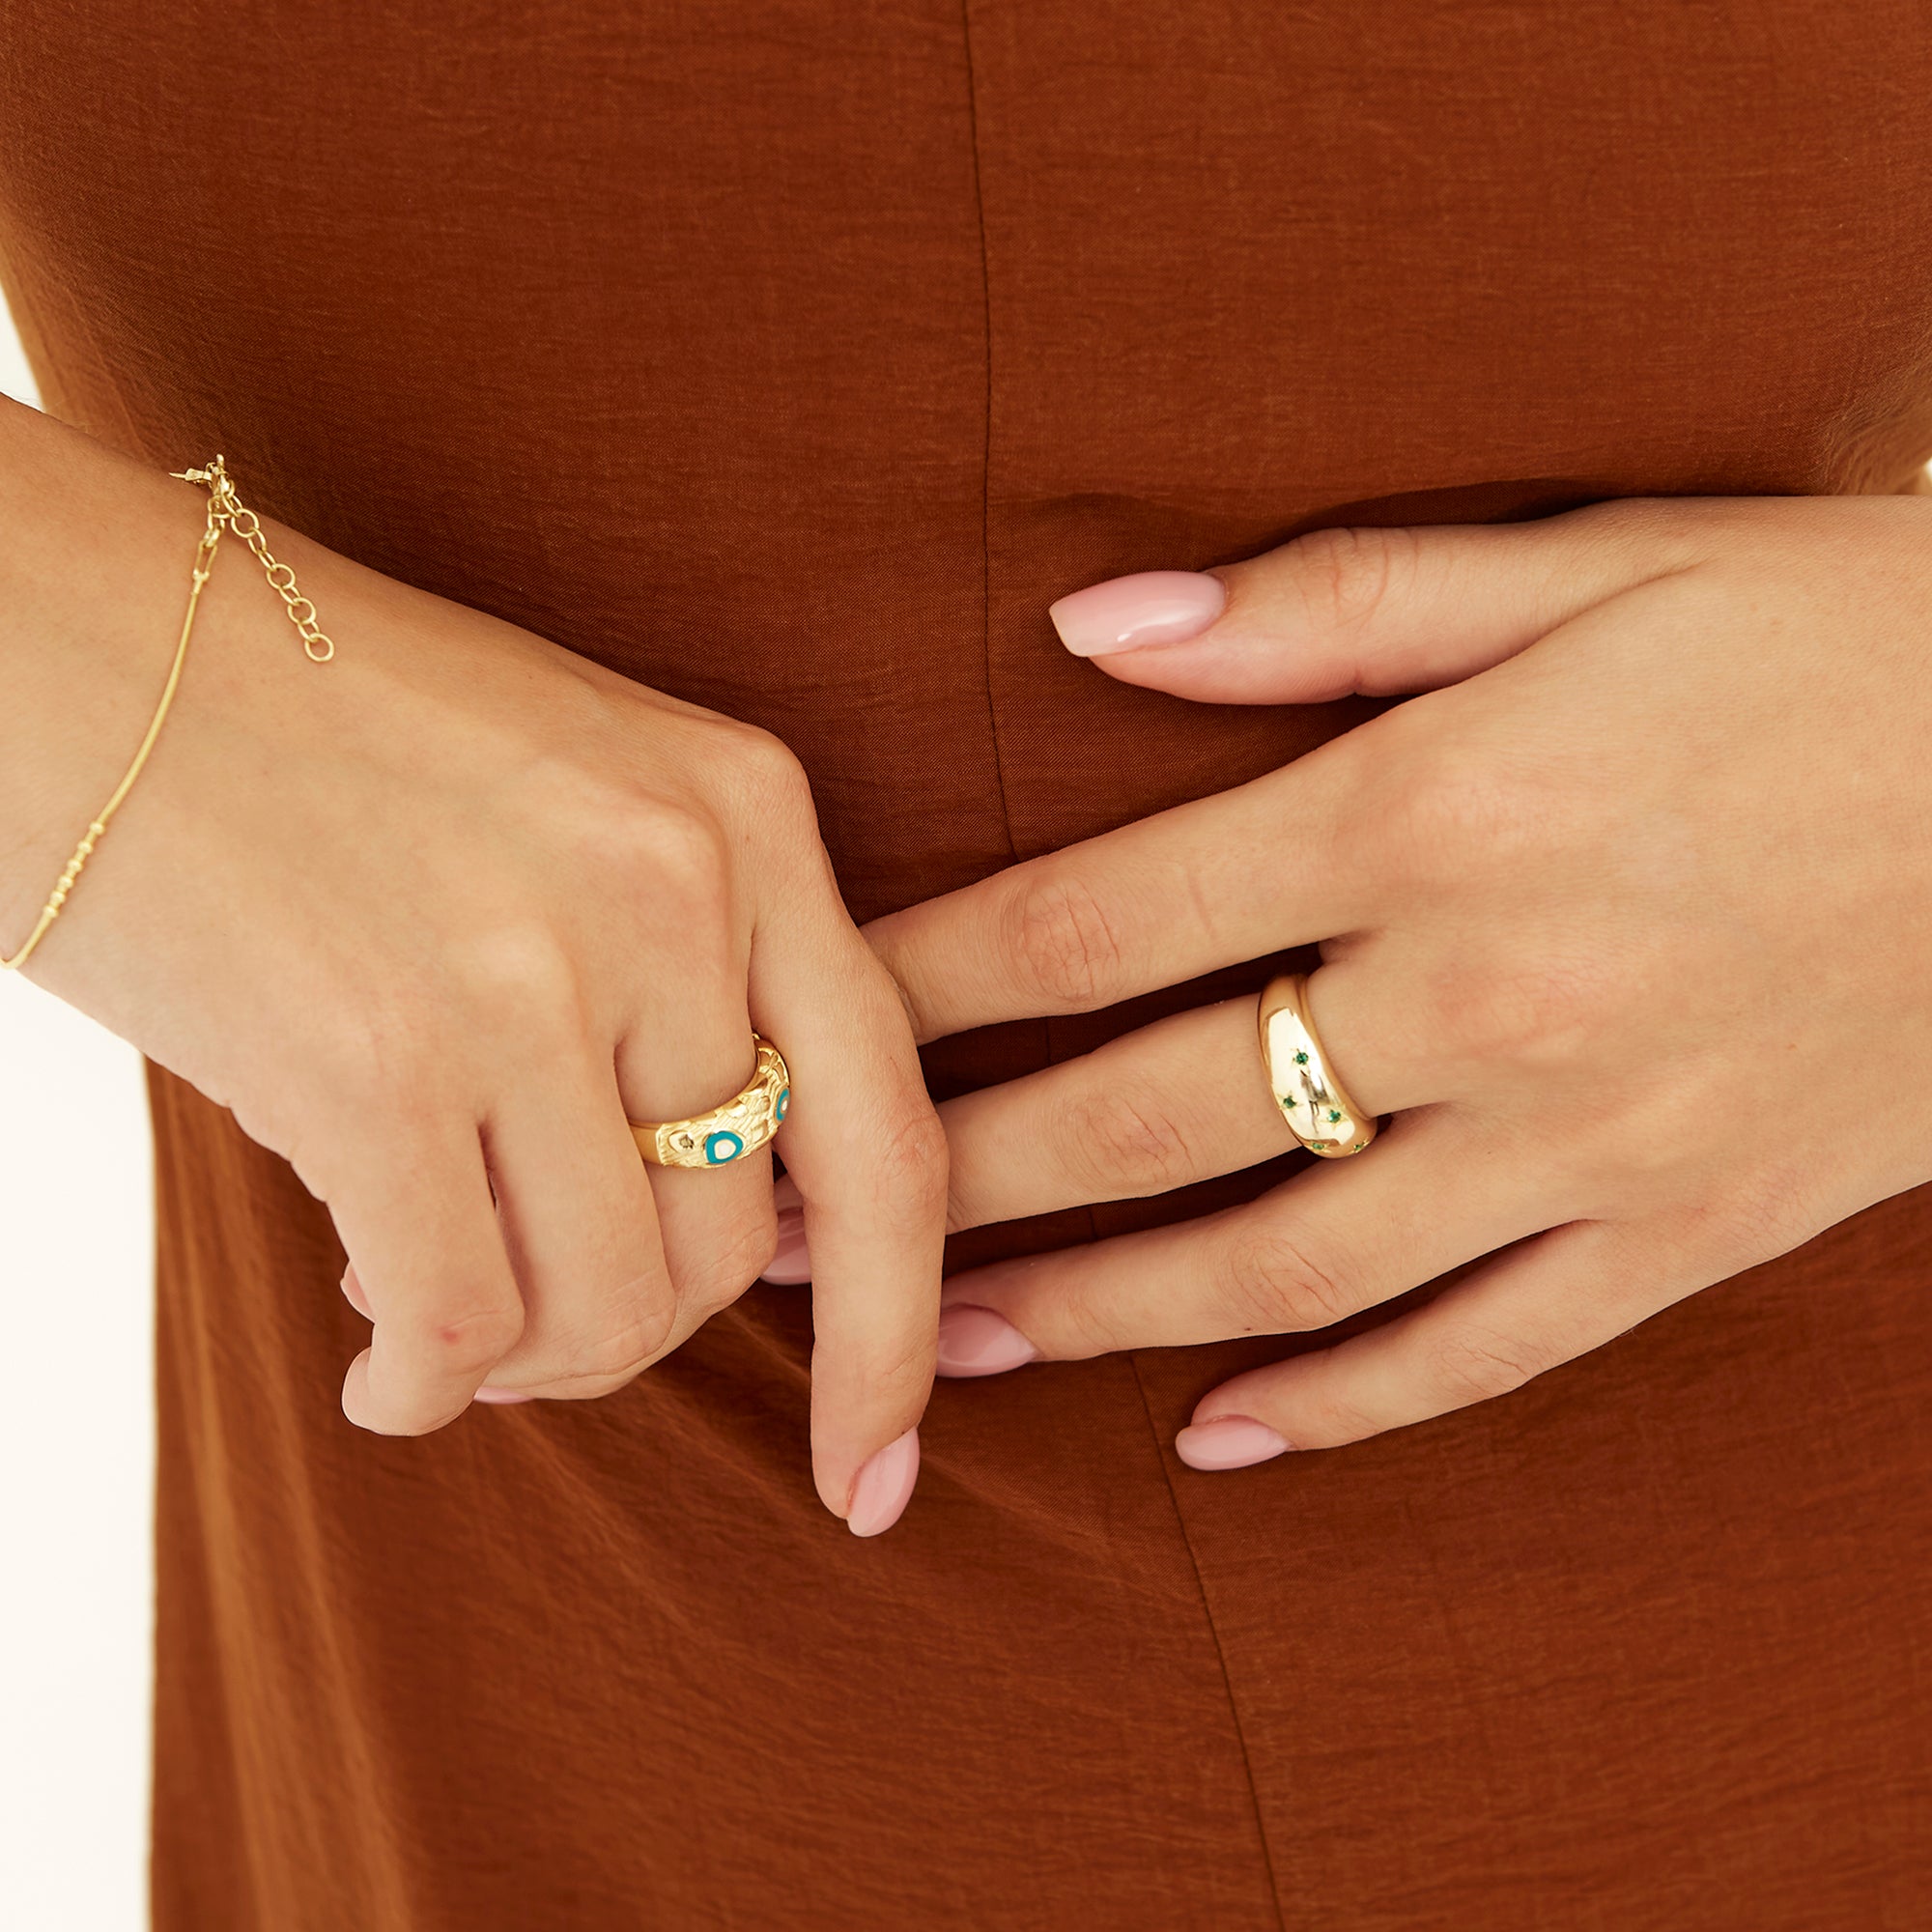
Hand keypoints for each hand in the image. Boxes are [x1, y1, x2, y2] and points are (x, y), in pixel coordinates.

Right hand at [3, 408, 938, 1531]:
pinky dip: (423, 1387)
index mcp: (750, 815)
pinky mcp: (374, 1059)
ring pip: (611, 1305)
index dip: (900, 1329)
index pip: (891, 1130)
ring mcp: (530, 971)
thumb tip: (729, 1244)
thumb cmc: (331, 739)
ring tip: (441, 1320)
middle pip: (736, 1242)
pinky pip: (457, 1322)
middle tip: (535, 1325)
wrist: (74, 637)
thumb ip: (693, 981)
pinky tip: (379, 1368)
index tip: (873, 1469)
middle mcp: (674, 886)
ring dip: (530, 1361)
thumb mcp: (581, 800)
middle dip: (636, 1328)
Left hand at [862, 493, 1931, 1469]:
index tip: (811, 1021)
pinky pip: (1477, 1357)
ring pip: (1278, 1267)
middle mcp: (1482, 998)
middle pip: (1144, 1115)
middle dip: (948, 1175)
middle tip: (801, 1223)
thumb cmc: (1827, 637)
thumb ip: (1322, 608)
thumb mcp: (1585, 567)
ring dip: (1088, 1315)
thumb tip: (1087, 623)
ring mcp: (1584, 1141)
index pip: (1097, 919)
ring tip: (939, 1340)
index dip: (925, 979)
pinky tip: (1218, 1439)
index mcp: (1427, 813)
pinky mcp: (1684, 1236)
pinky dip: (1337, 1408)